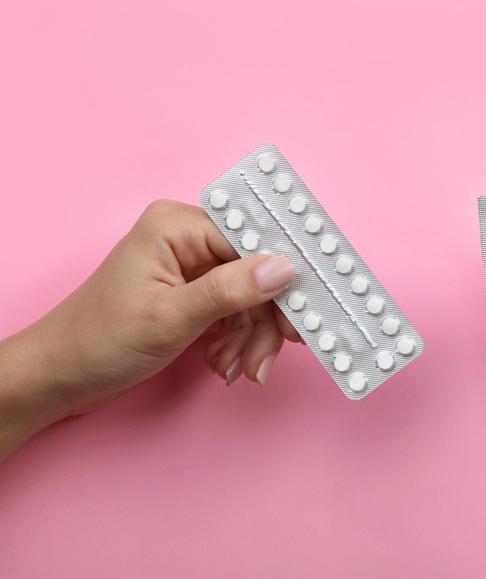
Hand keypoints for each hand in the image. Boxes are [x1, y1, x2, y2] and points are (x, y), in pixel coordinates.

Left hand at [1, 200, 299, 459]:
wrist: (62, 376)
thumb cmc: (100, 341)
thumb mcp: (170, 318)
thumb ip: (230, 291)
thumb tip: (284, 268)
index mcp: (178, 227)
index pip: (253, 241)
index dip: (283, 280)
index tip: (306, 315)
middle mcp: (187, 239)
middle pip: (257, 272)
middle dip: (264, 322)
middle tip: (263, 360)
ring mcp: (191, 266)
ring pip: (251, 297)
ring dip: (251, 338)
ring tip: (240, 370)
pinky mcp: (194, 293)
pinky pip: (236, 311)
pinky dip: (237, 342)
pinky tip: (225, 363)